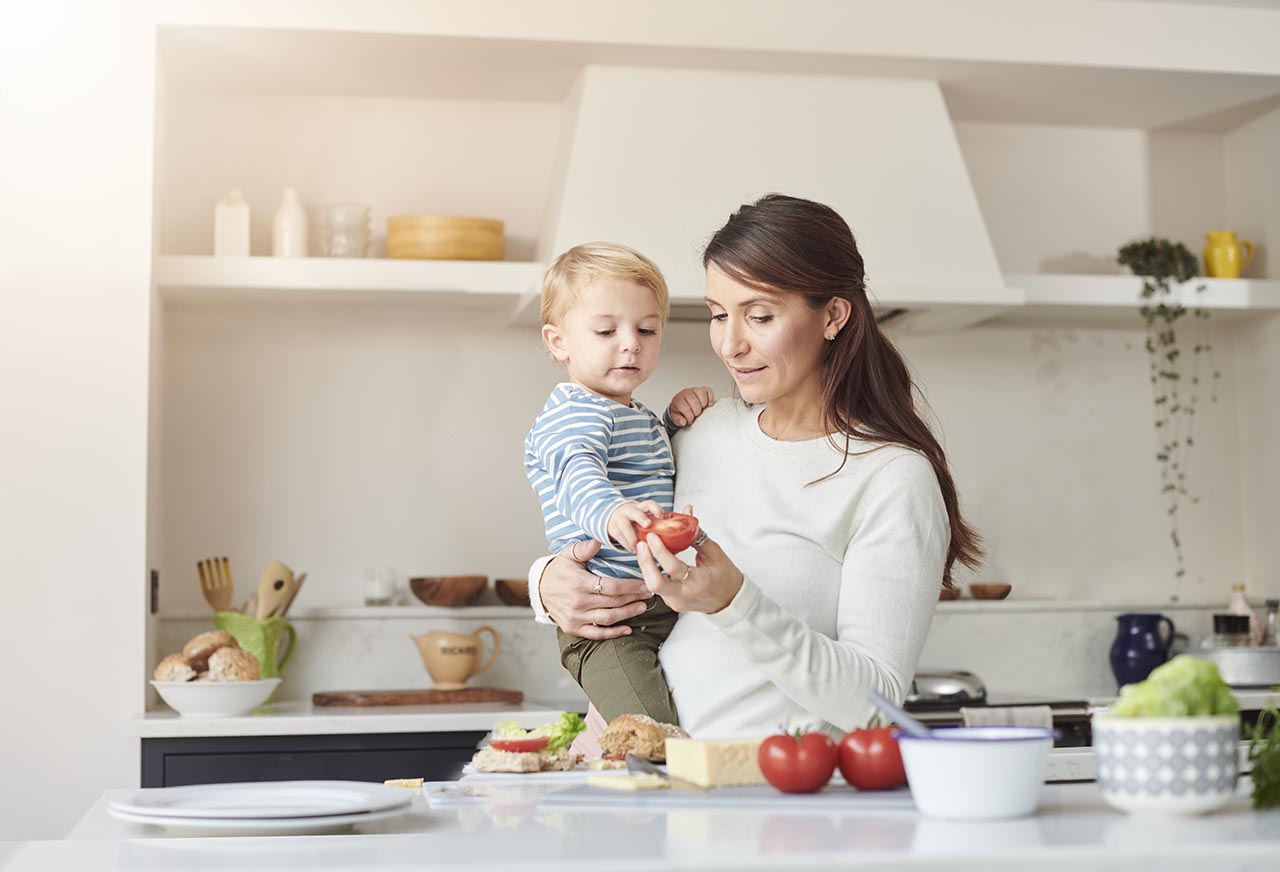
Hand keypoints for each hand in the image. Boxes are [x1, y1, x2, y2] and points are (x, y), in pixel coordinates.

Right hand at [539, 539, 653, 639]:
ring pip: (607, 618)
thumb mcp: (568, 554)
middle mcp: (578, 603)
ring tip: (642, 607)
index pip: (611, 587)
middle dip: (634, 598)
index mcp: (579, 583)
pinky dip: (613, 633)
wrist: (540, 589)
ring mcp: (576, 617)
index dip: (631, 586)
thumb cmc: (558, 570)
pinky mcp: (574, 628)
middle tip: (649, 594)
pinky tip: (627, 629)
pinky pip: (596, 633)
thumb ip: (583, 548)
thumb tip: (598, 542)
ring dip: (628, 614)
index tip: (645, 584)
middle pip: (613, 602)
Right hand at [606, 500, 663, 551]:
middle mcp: (631, 511)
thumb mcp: (646, 517)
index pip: (649, 504)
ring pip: (624, 525)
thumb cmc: (637, 520)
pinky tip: (633, 550)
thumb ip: (659, 524)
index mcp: (642, 508)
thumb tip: (676, 537)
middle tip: (647, 525)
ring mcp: (620, 518)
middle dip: (641, 518)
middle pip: (635, 512)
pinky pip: (619, 536)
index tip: (660, 515)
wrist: (615, 517)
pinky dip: (627, 544)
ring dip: (632, 537)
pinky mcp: (613, 527)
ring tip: (638, 546)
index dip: (655, 508)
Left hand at [635, 504, 742, 613]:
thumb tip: (685, 515)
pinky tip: (652, 559)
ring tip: (644, 548)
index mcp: (699, 582)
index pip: (673, 567)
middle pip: (655, 583)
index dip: (659, 550)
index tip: (652, 535)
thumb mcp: (714, 553)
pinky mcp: (672, 603)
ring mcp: (677, 602)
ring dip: (646, 566)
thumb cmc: (725, 577)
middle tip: (642, 544)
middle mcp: (685, 595)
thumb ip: (696, 535)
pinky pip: (658, 587)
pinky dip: (652, 572)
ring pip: (652, 585)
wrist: (730, 600)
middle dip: (645, 562)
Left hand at [668, 386, 715, 427]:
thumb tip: (682, 421)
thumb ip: (678, 420)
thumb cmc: (680, 410)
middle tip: (695, 415)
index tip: (690, 420)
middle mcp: (686, 393)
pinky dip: (710, 398)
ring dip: (703, 405)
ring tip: (701, 409)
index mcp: (678, 400)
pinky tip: (708, 404)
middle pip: (694, 401)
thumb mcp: (676, 417)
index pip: (685, 407)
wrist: (682, 404)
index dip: (689, 416)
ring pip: (701, 394)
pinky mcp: (702, 389)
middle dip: (696, 412)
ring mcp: (695, 390)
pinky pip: (709, 391)